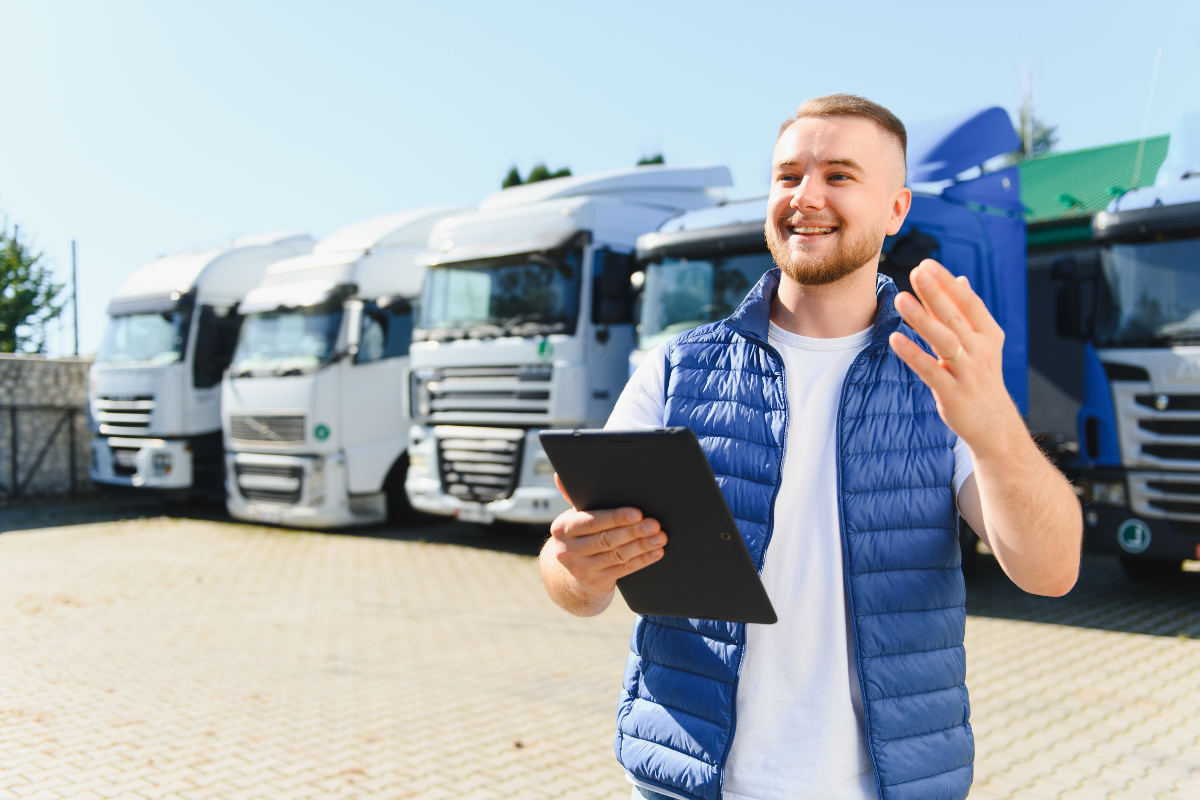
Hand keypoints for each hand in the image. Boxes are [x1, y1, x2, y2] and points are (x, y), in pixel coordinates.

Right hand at [544, 473, 665, 603]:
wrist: (566, 574)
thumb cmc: (578, 536)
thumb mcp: (573, 518)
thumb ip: (573, 497)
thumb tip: (560, 475)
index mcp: (563, 528)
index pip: (592, 521)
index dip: (615, 517)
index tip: (637, 513)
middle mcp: (568, 550)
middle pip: (606, 539)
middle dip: (633, 531)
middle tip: (654, 524)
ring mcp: (581, 569)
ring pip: (617, 555)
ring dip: (642, 546)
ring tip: (660, 537)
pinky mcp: (595, 582)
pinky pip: (623, 570)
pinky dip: (642, 561)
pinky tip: (655, 552)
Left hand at [887, 259, 1022, 455]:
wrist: (995, 425)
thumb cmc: (982, 379)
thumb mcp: (984, 344)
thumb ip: (970, 313)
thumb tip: (960, 280)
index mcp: (988, 335)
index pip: (968, 302)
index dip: (947, 283)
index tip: (927, 264)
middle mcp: (980, 350)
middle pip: (955, 316)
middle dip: (935, 292)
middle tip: (916, 271)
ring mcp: (967, 372)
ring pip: (944, 340)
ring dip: (922, 319)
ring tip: (901, 298)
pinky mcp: (952, 392)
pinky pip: (930, 370)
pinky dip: (913, 354)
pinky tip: (895, 338)